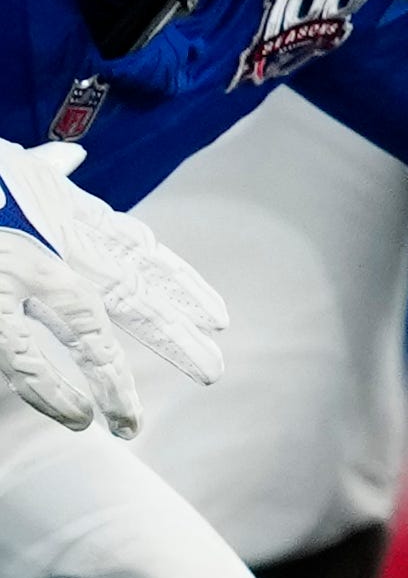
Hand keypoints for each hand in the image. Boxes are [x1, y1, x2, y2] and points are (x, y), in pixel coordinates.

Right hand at [0, 139, 221, 435]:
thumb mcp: (13, 166)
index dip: (180, 285)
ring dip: (113, 380)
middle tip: (212, 371)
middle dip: (172, 335)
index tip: (217, 316)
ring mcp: (21, 276)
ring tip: (129, 421)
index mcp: (68, 218)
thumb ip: (47, 170)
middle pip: (130, 297)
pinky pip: (26, 360)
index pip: (140, 254)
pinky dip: (52, 390)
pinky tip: (75, 415)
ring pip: (86, 336)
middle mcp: (56, 248)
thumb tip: (71, 156)